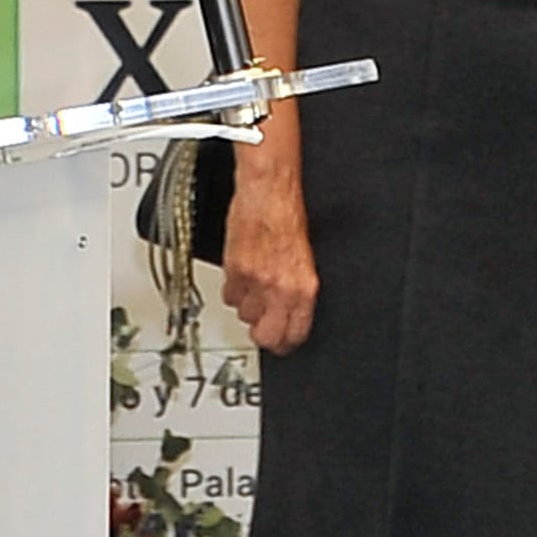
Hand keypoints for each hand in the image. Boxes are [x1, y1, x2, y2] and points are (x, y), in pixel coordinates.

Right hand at [220, 167, 318, 353]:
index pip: (294, 335)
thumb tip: (291, 313)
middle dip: (264, 335)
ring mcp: (254, 280)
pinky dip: (233, 290)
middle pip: (265, 336)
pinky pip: (228, 295)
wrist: (269, 192)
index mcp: (304, 289)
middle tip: (264, 326)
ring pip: (243, 315)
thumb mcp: (307, 260)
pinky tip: (242, 277)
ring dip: (248, 307)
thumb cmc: (289, 217)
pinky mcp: (233, 268)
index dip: (287, 343)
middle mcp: (279, 288)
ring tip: (254, 291)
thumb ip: (299, 291)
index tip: (283, 342)